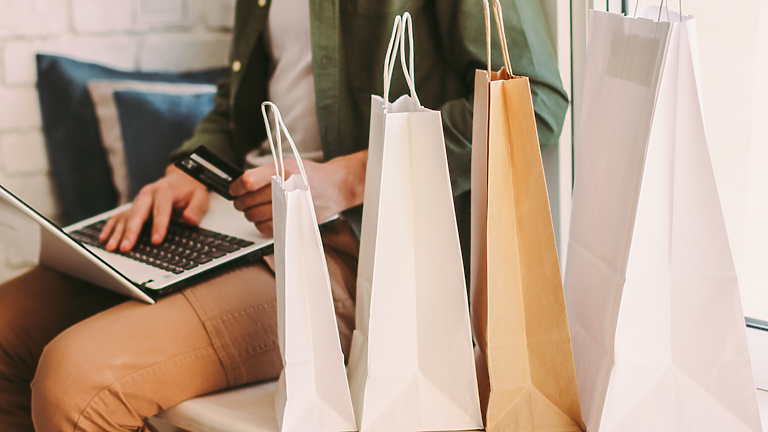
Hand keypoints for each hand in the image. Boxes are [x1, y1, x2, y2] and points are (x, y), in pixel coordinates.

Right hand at [99, 165, 209, 251]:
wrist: (181, 178)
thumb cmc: (190, 190)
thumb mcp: (200, 197)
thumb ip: (196, 209)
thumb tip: (190, 219)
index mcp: (165, 191)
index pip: (161, 209)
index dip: (159, 225)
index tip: (156, 241)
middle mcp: (148, 193)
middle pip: (138, 213)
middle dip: (131, 231)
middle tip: (126, 247)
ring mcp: (139, 200)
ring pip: (126, 216)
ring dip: (118, 232)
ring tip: (112, 247)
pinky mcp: (134, 205)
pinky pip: (119, 216)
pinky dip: (111, 227)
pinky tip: (105, 238)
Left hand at [229, 150, 367, 235]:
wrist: (334, 187)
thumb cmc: (310, 175)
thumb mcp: (286, 164)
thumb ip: (264, 173)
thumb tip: (240, 185)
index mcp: (282, 171)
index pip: (248, 182)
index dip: (235, 188)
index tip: (233, 190)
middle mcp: (286, 189)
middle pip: (249, 201)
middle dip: (240, 202)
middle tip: (240, 202)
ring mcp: (290, 207)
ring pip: (255, 216)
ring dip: (250, 214)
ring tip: (252, 210)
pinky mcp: (294, 221)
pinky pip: (267, 228)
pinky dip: (260, 225)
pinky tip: (264, 218)